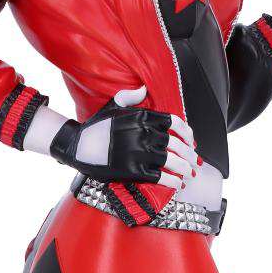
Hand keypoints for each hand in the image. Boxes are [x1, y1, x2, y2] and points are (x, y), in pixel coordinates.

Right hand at [49, 85, 196, 186]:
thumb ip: (131, 96)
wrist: (78, 146)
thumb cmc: (97, 126)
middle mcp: (144, 132)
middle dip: (189, 154)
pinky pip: (161, 177)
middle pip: (178, 144)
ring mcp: (140, 151)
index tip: (191, 140)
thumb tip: (144, 88)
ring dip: (184, 169)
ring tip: (188, 174)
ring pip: (173, 161)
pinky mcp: (133, 169)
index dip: (187, 133)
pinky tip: (177, 184)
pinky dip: (173, 182)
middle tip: (193, 161)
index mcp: (142, 116)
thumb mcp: (113, 106)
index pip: (175, 122)